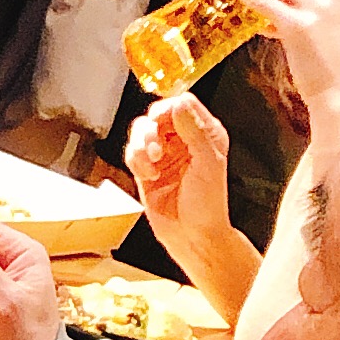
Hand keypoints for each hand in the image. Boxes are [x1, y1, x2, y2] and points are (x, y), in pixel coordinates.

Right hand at [126, 93, 229, 251]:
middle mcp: (183, 140)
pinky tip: (148, 175)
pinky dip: (135, 160)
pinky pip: (131, 151)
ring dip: (140, 144)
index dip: (170, 109)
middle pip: (157, 114)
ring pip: (140, 130)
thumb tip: (179, 104)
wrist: (191, 235)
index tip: (164, 122)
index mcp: (204, 134)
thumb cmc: (207, 204)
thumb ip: (195, 132)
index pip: (183, 104)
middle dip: (151, 129)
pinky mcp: (146, 168)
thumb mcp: (208, 163)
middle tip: (156, 147)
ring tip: (152, 162)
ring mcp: (163, 154)